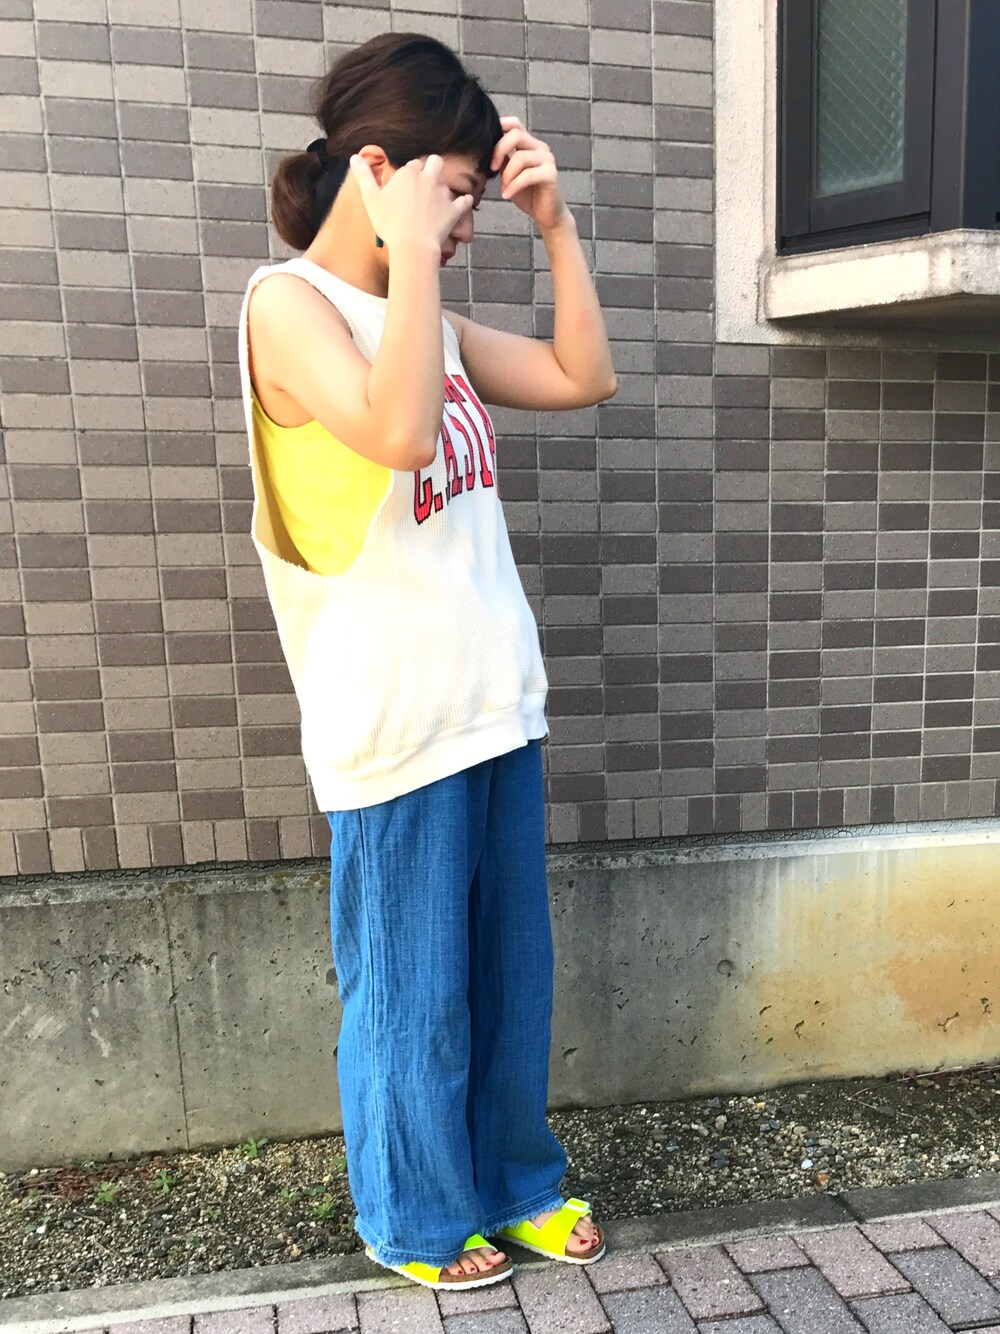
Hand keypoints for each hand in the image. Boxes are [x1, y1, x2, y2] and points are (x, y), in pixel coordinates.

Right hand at [349, 152, 472, 251]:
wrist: (412, 245)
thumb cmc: (389, 223)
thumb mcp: (371, 198)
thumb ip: (364, 176)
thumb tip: (353, 158)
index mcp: (409, 173)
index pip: (412, 165)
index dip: (410, 174)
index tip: (406, 186)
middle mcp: (428, 178)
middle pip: (435, 162)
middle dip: (432, 168)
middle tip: (426, 182)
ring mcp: (442, 194)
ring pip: (446, 183)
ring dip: (442, 190)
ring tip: (436, 203)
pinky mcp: (454, 210)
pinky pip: (464, 201)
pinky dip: (464, 202)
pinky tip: (464, 203)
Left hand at [490, 116, 569, 231]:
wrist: (546, 214)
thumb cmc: (527, 194)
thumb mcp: (508, 175)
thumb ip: (501, 160)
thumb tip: (484, 150)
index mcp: (529, 144)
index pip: (514, 124)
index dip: (499, 128)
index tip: (486, 146)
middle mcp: (540, 147)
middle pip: (516, 134)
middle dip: (499, 150)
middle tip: (491, 168)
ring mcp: (547, 159)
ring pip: (521, 157)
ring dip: (507, 175)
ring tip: (504, 189)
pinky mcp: (551, 174)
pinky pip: (528, 175)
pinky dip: (514, 185)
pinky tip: (507, 195)